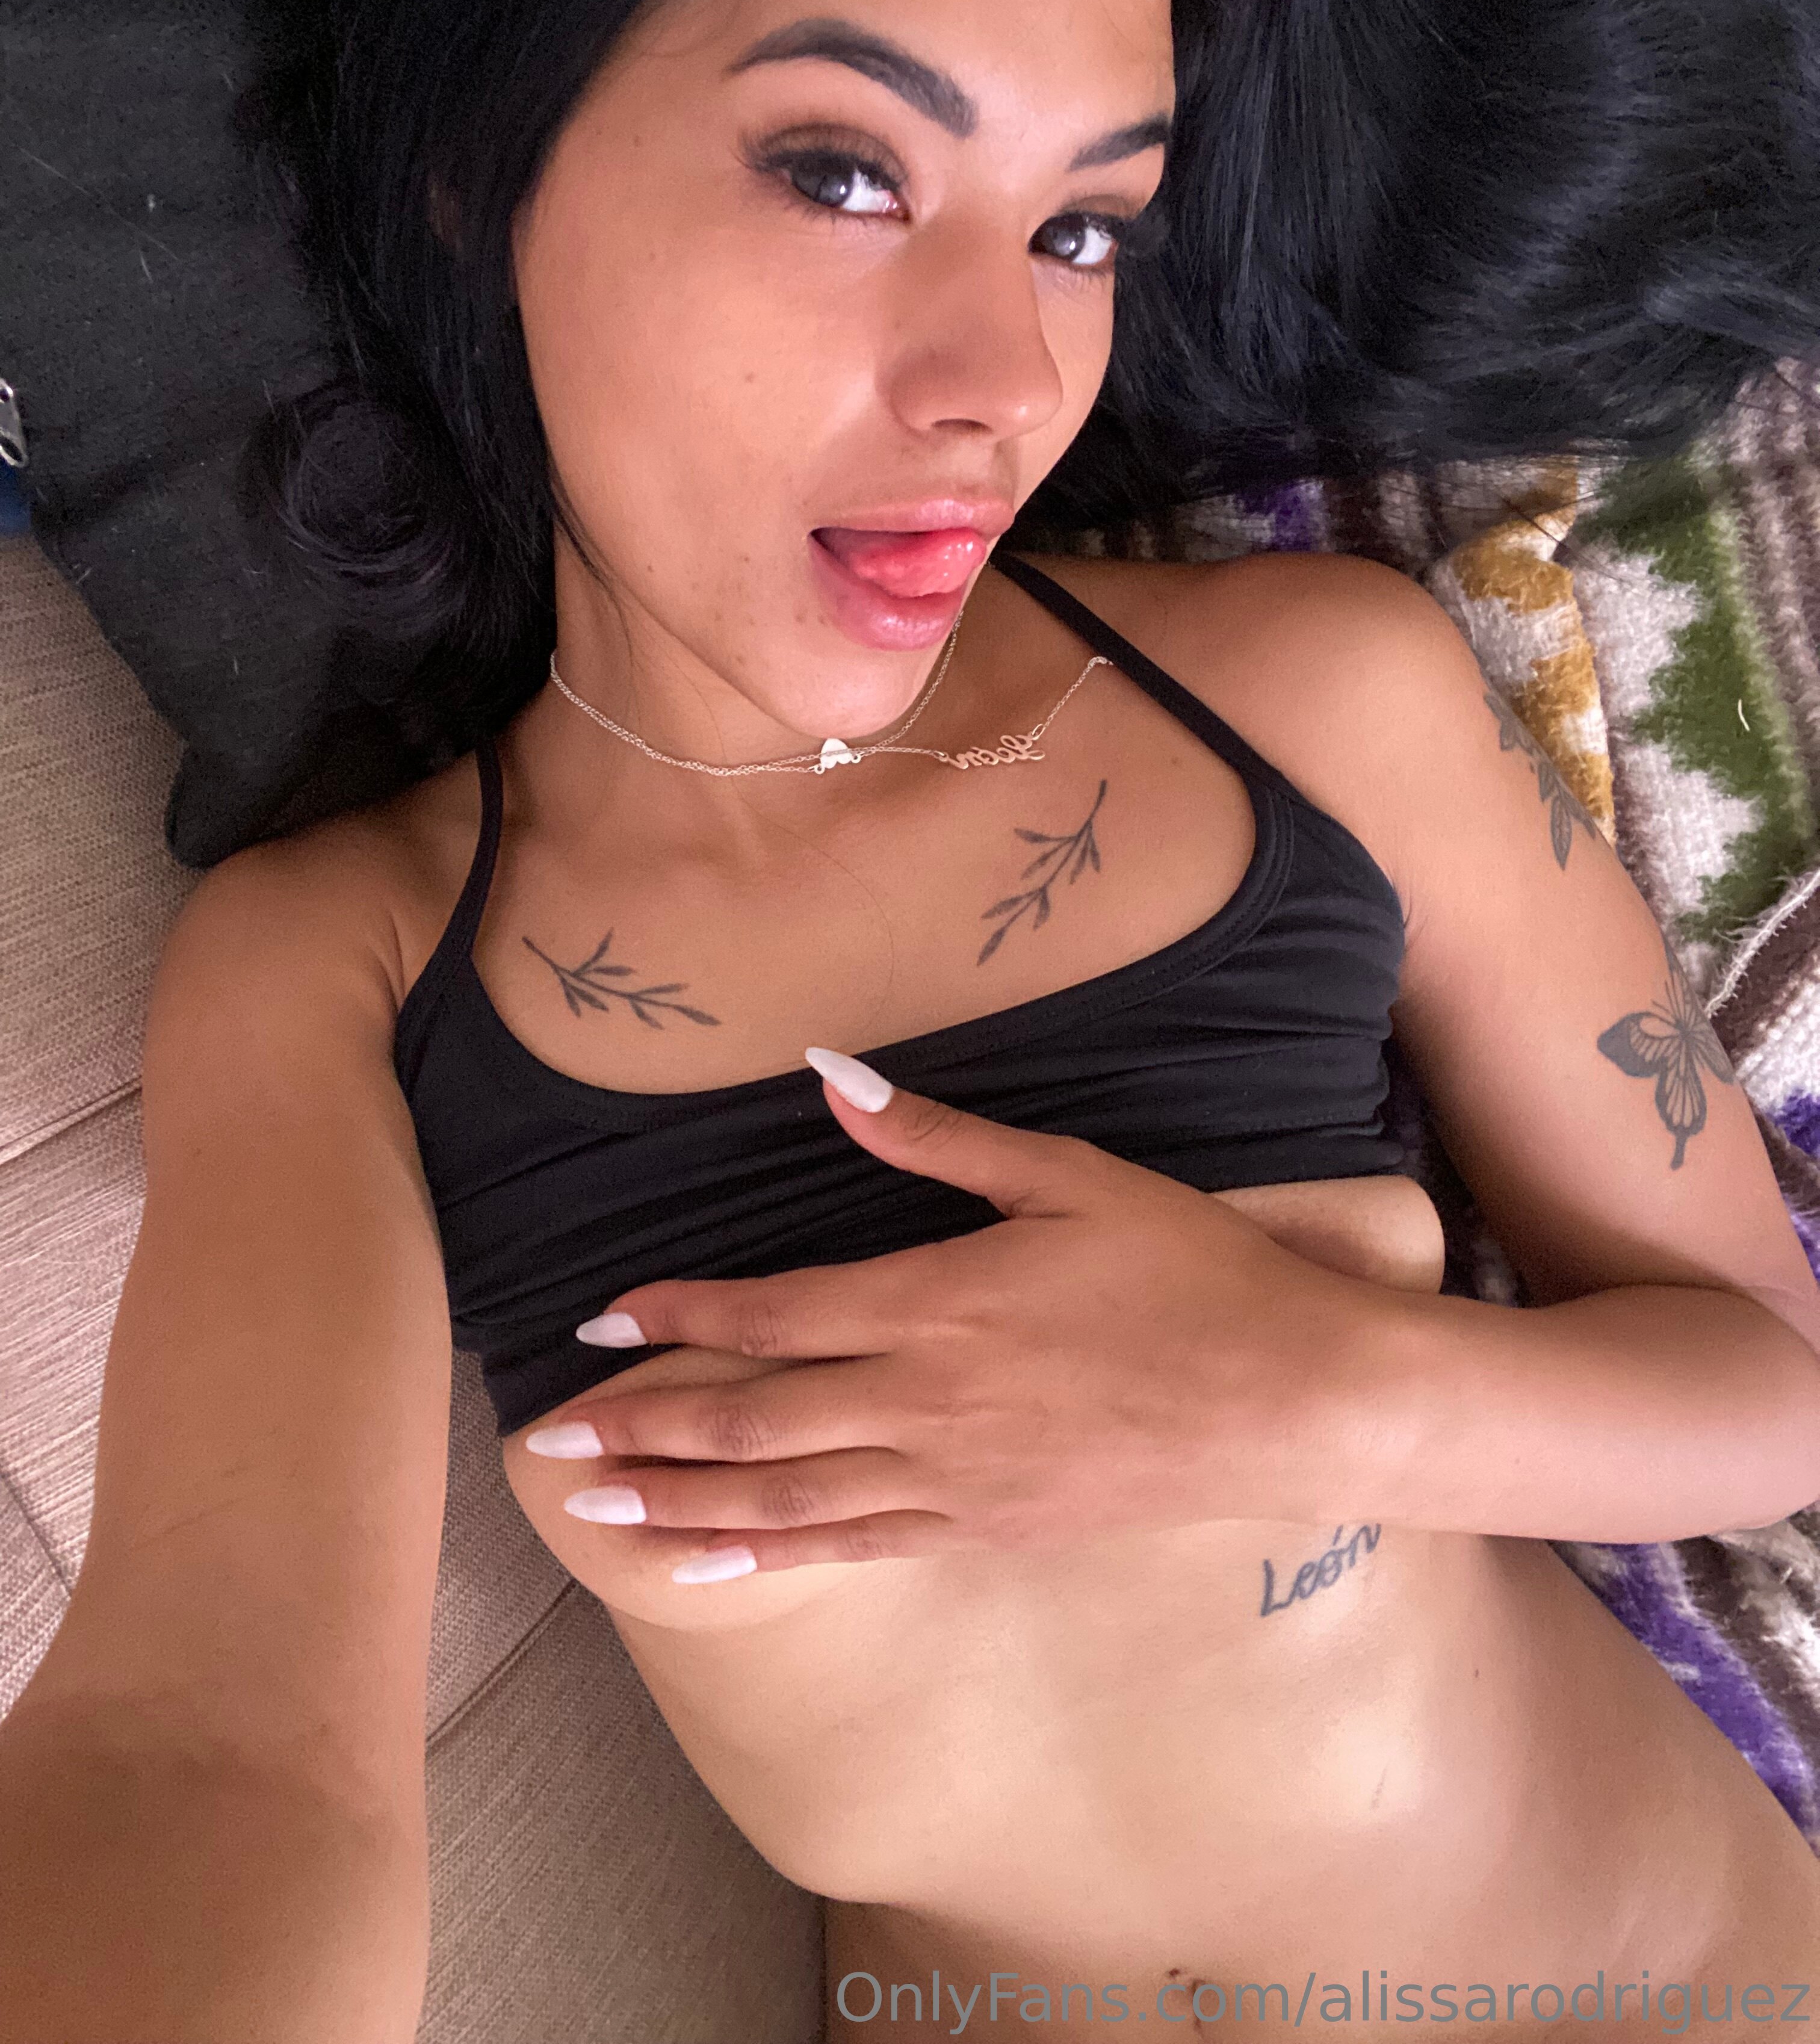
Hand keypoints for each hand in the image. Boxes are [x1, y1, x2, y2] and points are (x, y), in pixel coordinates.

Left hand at [517, 1053, 1428, 1577]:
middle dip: (639, 1428)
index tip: (598, 1322)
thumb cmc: (1182, 1274)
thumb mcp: (1066, 1177)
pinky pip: (850, 1547)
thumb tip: (830, 1075)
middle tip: (547, 1441)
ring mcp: (947, 1479)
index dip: (675, 1316)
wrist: (1285, 1401)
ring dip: (678, 1502)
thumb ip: (936, 1137)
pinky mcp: (980, 1529)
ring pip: (782, 1497)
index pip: (770, 1314)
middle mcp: (920, 1401)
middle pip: (749, 1419)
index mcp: (933, 1302)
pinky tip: (708, 1564)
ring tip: (592, 1509)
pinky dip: (767, 1556)